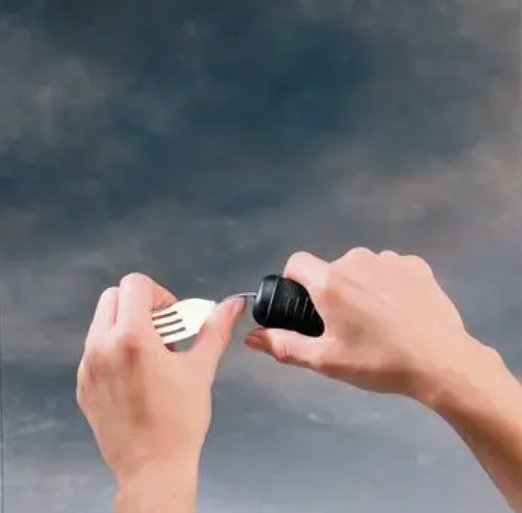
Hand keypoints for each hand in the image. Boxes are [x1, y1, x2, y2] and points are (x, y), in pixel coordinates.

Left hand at [77, 273, 244, 484]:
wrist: (152, 467)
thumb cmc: (179, 420)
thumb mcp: (201, 369)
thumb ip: (215, 329)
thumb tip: (232, 305)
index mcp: (133, 338)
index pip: (135, 284)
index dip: (159, 293)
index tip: (173, 316)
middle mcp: (102, 347)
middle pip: (113, 296)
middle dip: (141, 304)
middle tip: (163, 329)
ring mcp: (88, 366)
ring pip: (101, 321)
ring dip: (127, 324)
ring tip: (152, 352)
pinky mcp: (83, 383)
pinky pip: (95, 348)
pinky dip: (115, 346)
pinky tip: (137, 372)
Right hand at [244, 248, 489, 400]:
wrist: (441, 362)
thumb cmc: (377, 362)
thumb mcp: (326, 360)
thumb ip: (284, 346)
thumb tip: (250, 338)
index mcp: (330, 281)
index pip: (297, 262)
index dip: (295, 281)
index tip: (305, 305)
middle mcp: (356, 260)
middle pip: (330, 269)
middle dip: (331, 290)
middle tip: (346, 325)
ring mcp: (389, 259)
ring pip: (360, 267)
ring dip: (360, 286)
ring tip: (377, 320)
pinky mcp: (415, 264)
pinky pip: (389, 268)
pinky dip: (387, 284)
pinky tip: (401, 310)